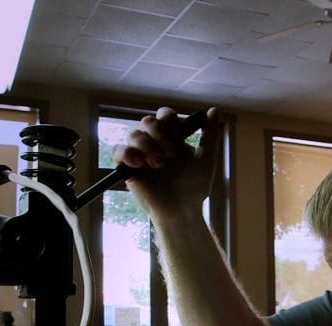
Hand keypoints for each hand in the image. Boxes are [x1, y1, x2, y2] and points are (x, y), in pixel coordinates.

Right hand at [112, 107, 219, 222]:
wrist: (182, 209)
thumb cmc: (195, 186)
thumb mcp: (206, 159)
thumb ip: (211, 135)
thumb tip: (214, 110)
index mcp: (172, 138)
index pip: (164, 116)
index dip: (168, 119)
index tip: (178, 133)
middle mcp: (154, 143)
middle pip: (147, 121)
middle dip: (158, 133)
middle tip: (170, 153)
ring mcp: (140, 154)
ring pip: (134, 134)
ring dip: (147, 145)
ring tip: (158, 164)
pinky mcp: (127, 168)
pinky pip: (117, 150)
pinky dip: (126, 152)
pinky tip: (139, 163)